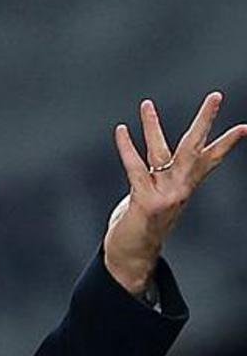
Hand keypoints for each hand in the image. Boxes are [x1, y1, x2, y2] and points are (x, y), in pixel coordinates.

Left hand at [104, 92, 246, 292]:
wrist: (132, 260)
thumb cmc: (139, 228)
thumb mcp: (153, 200)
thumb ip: (153, 182)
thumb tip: (147, 168)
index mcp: (184, 188)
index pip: (210, 161)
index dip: (226, 143)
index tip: (244, 126)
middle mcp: (179, 190)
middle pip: (195, 149)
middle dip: (205, 121)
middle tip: (215, 95)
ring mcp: (164, 196)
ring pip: (162, 154)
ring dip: (152, 127)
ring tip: (146, 104)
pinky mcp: (146, 202)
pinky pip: (136, 169)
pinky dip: (127, 148)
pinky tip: (121, 130)